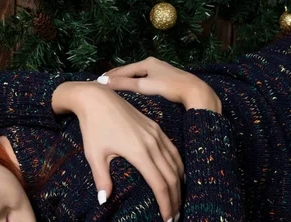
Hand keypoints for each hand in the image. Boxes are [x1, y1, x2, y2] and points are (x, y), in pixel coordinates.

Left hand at [53, 81, 182, 221]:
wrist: (97, 98)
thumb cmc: (93, 128)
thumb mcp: (94, 155)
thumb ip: (101, 178)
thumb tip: (104, 202)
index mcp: (139, 152)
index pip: (160, 185)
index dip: (166, 204)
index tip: (167, 220)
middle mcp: (153, 144)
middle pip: (173, 177)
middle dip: (176, 200)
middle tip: (174, 219)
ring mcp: (157, 135)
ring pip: (177, 164)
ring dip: (180, 185)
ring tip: (178, 203)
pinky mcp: (157, 129)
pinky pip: (174, 151)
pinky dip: (179, 167)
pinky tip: (179, 178)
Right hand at [103, 57, 221, 113]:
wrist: (193, 90)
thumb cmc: (169, 87)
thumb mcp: (144, 85)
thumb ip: (124, 84)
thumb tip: (104, 82)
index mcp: (147, 63)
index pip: (123, 69)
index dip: (110, 76)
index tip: (97, 81)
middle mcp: (152, 63)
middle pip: (129, 70)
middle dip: (115, 76)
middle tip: (102, 82)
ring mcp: (158, 70)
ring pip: (136, 75)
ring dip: (124, 80)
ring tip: (113, 85)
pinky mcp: (163, 78)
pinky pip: (143, 79)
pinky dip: (133, 82)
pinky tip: (131, 87)